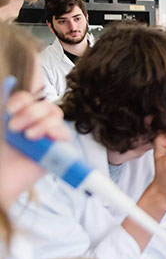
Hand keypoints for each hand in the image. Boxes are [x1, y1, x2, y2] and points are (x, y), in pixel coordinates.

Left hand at [1, 91, 70, 205]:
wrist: (2, 177)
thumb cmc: (0, 154)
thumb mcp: (0, 125)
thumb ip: (6, 106)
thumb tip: (8, 81)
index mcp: (22, 117)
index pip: (31, 99)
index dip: (23, 99)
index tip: (10, 109)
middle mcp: (36, 125)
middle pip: (46, 106)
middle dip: (31, 112)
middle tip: (14, 127)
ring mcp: (48, 137)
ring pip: (56, 117)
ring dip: (41, 123)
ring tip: (27, 136)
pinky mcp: (58, 151)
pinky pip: (65, 134)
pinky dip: (55, 132)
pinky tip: (44, 138)